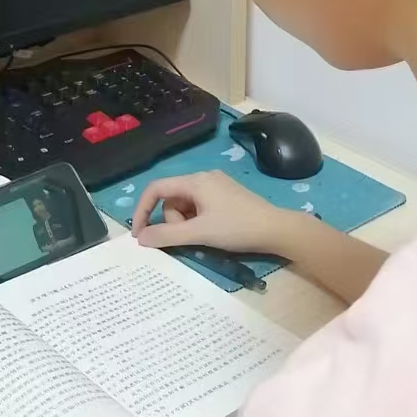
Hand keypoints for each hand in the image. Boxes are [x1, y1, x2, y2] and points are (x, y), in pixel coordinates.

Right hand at [131, 171, 296, 254]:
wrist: (276, 230)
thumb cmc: (237, 228)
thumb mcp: (199, 233)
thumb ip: (167, 235)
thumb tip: (141, 238)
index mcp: (195, 181)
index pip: (156, 188)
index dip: (143, 210)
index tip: (139, 234)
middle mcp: (204, 178)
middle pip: (172, 199)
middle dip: (173, 221)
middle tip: (188, 238)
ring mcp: (216, 186)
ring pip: (186, 205)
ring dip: (186, 223)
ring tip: (203, 237)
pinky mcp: (226, 197)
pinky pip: (200, 207)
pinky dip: (197, 221)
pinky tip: (212, 233)